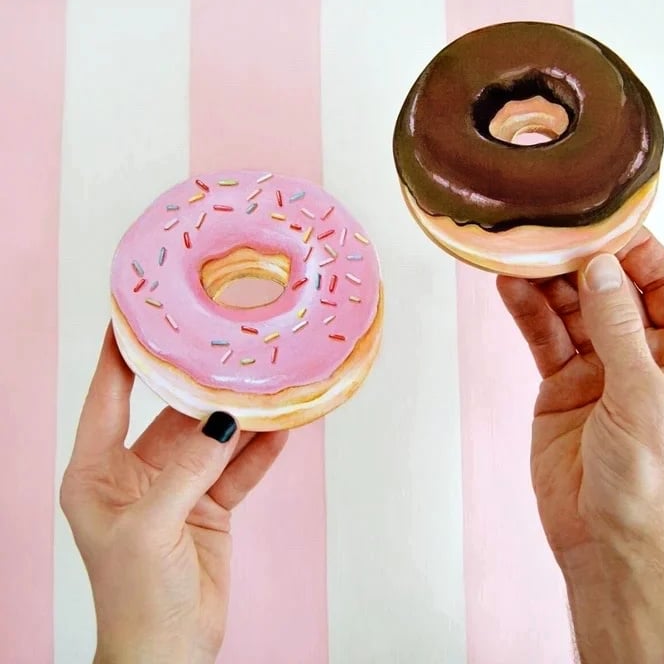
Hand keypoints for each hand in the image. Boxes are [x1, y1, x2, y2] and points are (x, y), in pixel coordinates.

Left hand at [60, 326, 286, 663]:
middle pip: (172, 413)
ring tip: (269, 383)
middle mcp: (136, 471)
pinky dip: (261, 451)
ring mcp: (176, 486)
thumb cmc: (137, 598)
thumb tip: (224, 418)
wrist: (171, 654)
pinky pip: (238, 468)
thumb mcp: (152, 528)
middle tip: (228, 345)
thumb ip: (187, 468)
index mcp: (97, 472)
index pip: (107, 398)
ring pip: (212, 438)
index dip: (120, 355)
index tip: (139, 315)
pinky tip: (284, 428)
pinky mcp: (210, 504)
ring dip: (241, 417)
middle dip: (201, 384)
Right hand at [497, 228, 663, 662]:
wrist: (611, 547)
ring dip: (547, 283)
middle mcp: (643, 356)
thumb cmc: (652, 484)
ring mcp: (600, 370)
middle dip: (582, 262)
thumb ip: (619, 328)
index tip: (599, 223)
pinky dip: (527, 313)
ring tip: (518, 254)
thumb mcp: (643, 397)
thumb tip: (601, 268)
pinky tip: (509, 288)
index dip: (635, 251)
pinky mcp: (562, 386)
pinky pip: (544, 339)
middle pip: (612, 290)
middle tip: (547, 234)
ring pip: (572, 310)